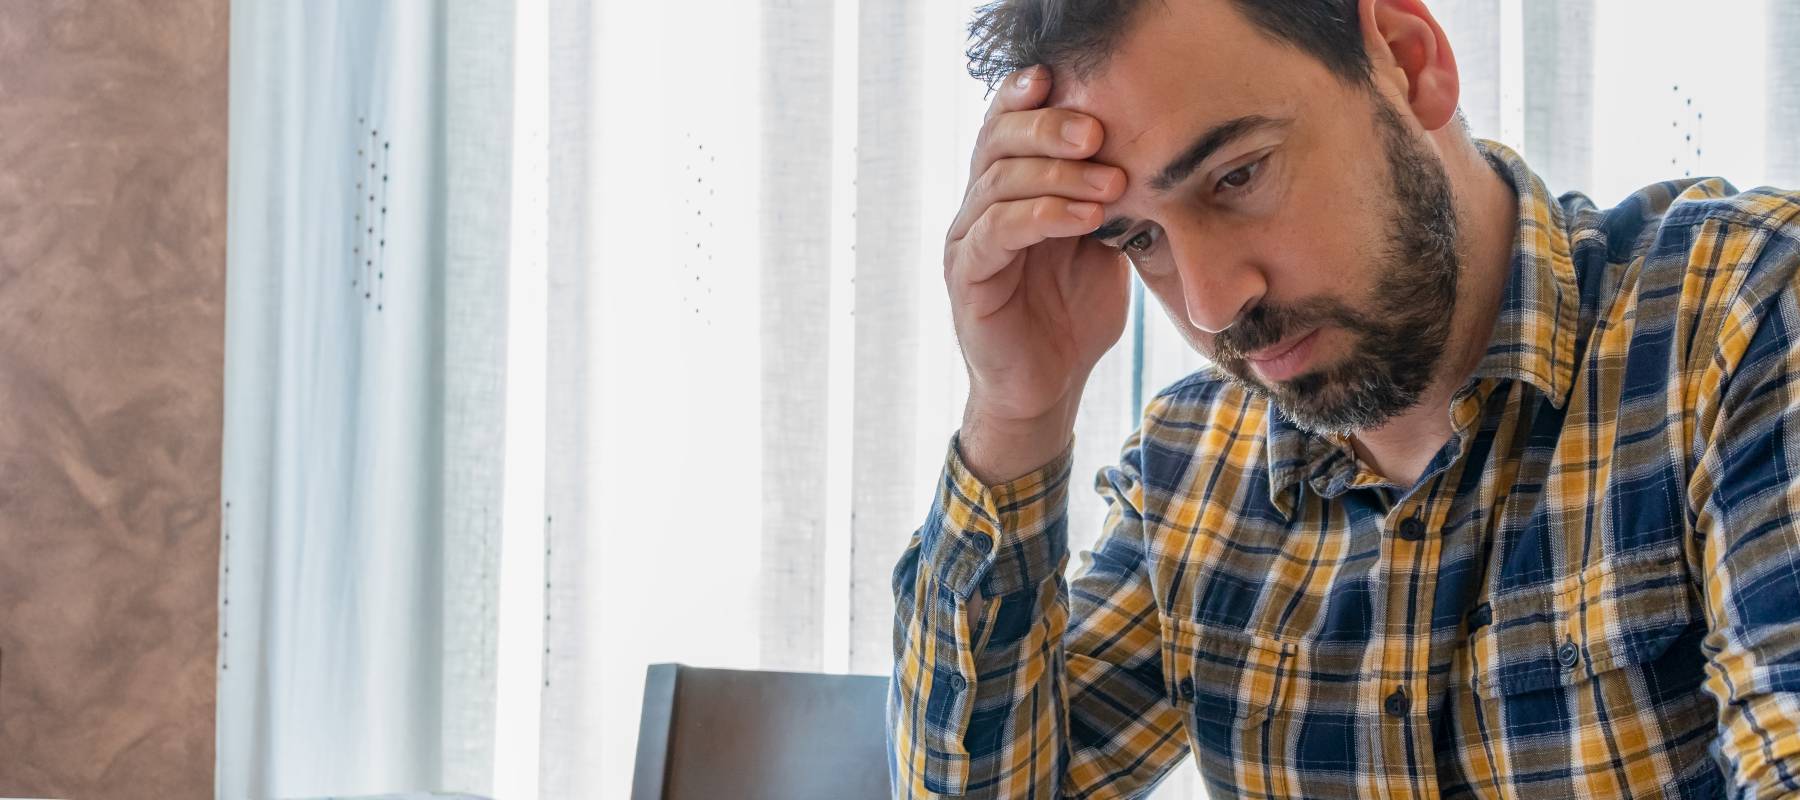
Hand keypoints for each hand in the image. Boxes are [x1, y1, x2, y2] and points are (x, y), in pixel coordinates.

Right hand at [944, 66, 1130, 481]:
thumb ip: (1108, 197)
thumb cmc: (1073, 315)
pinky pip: (1000, 231)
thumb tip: (1151, 149)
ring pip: (999, 181)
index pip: (1008, 125)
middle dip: (1050, 127)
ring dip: (1058, 173)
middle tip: (1099, 130)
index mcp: (1008, 190)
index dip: (1029, 96)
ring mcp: (968, 241)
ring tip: (1110, 180)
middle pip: (997, 140)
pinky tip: (1087, 217)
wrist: (1048, 388)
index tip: (1067, 75)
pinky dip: (1044, 216)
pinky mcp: (968, 278)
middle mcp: (979, 207)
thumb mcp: (1103, 245)